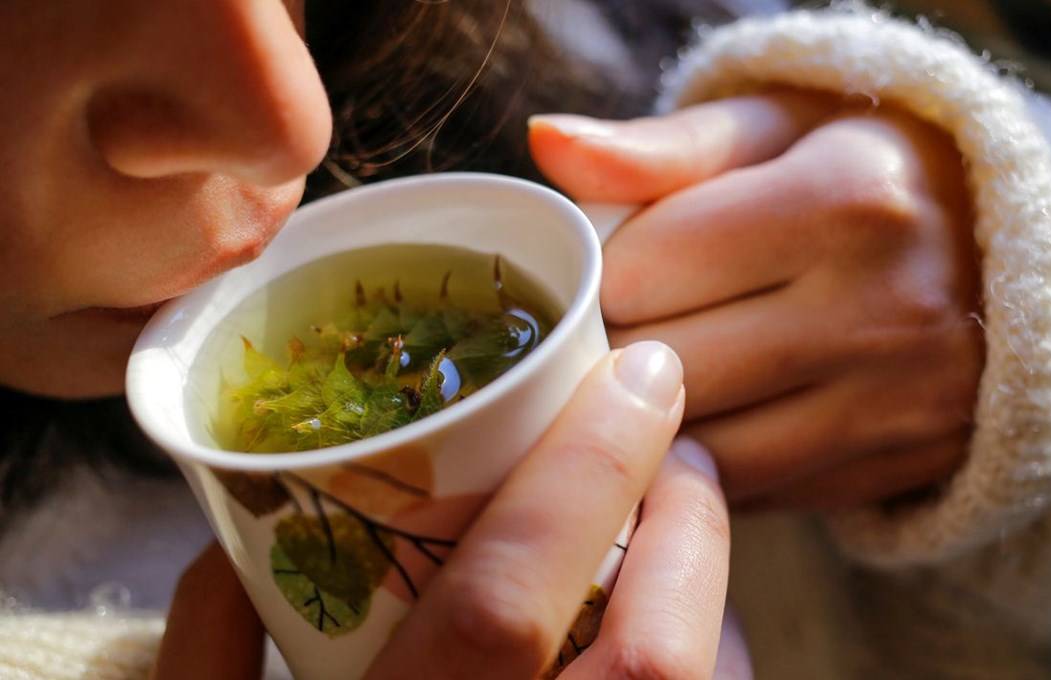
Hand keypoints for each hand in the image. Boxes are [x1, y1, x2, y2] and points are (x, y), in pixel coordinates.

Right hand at [153, 342, 746, 678]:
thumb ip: (212, 657)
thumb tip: (222, 550)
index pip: (507, 608)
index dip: (585, 474)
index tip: (641, 370)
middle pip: (655, 657)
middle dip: (689, 525)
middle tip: (681, 446)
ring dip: (713, 591)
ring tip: (685, 520)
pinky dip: (718, 656)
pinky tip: (685, 623)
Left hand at [530, 91, 983, 510]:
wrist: (1017, 252)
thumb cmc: (867, 171)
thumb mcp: (778, 127)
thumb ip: (662, 145)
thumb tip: (548, 143)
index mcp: (845, 199)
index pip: (640, 271)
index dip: (598, 276)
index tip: (605, 269)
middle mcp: (882, 310)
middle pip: (663, 372)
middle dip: (611, 355)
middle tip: (610, 330)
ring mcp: (900, 403)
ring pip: (702, 453)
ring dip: (651, 427)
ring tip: (648, 380)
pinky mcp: (904, 466)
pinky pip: (757, 496)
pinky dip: (712, 468)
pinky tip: (710, 421)